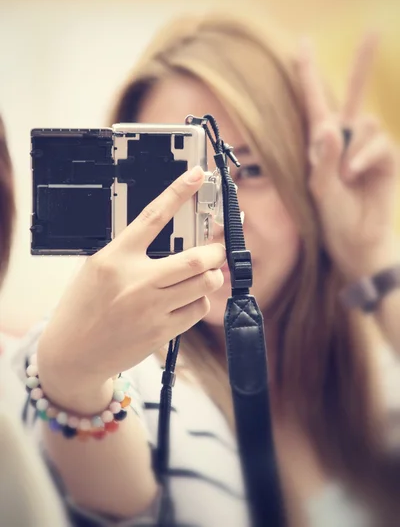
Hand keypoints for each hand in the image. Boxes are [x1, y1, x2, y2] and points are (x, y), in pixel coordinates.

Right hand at [37, 166, 225, 411]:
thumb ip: (130, 250)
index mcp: (116, 258)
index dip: (179, 192)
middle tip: (216, 248)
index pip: (153, 216)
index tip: (197, 175)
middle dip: (215, 251)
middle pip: (195, 259)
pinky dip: (200, 300)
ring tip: (205, 273)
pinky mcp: (161, 333)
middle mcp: (136, 281)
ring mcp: (151, 309)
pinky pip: (197, 310)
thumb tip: (172, 236)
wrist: (73, 353)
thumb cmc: (84, 306)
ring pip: (204, 284)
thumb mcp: (98, 267)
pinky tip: (190, 298)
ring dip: (212, 275)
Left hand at [295, 35, 399, 280]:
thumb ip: (323, 161)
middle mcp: (345, 138)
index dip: (309, 72)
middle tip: (375, 32)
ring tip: (345, 176)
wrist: (358, 241)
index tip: (303, 41)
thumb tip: (332, 127)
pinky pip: (379, 143)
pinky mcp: (386, 158)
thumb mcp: (319, 191)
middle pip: (355, 93)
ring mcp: (367, 147)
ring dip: (352, 150)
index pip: (315, 101)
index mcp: (321, 143)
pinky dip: (365, 158)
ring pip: (366, 123)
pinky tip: (355, 175)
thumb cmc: (332, 218)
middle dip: (363, 63)